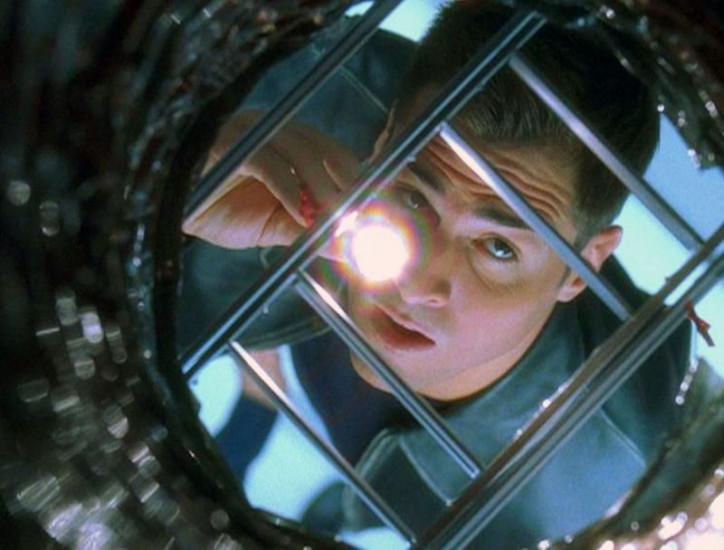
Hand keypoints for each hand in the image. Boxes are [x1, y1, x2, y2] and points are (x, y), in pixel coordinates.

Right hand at [182, 110, 358, 254]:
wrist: (167, 205)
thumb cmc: (218, 209)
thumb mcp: (273, 227)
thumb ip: (309, 233)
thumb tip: (349, 247)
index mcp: (292, 143)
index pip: (340, 157)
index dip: (366, 183)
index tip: (384, 211)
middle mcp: (276, 129)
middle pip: (330, 151)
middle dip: (353, 188)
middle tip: (366, 222)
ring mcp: (252, 131)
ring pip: (304, 153)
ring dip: (326, 191)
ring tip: (338, 222)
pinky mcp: (230, 143)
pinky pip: (268, 164)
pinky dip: (289, 191)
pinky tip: (301, 215)